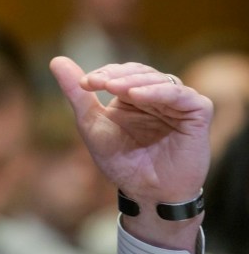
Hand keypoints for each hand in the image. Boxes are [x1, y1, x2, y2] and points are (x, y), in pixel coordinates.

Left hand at [50, 56, 212, 250]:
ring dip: (135, 81)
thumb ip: (77, 94)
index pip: (121, 72)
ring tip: (114, 88)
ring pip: (160, 80)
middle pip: (140, 72)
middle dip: (118, 75)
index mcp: (134, 95)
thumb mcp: (92, 124)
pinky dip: (160, 92)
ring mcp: (179, 103)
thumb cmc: (121, 161)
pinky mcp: (198, 113)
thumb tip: (56, 60)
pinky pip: (183, 96)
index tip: (85, 83)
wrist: (146, 193)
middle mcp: (157, 96)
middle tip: (100, 83)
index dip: (104, 73)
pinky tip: (139, 96)